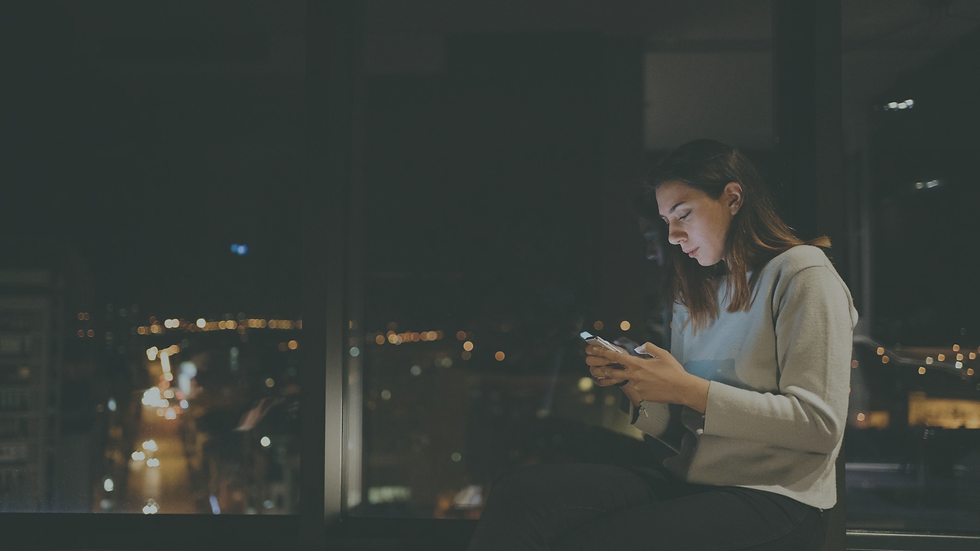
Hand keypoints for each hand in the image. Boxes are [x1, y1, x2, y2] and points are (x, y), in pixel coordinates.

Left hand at [585, 342, 709, 412]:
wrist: (683, 389)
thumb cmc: (674, 371)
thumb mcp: (663, 354)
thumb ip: (649, 348)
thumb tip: (639, 348)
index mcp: (639, 364)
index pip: (617, 357)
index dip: (604, 353)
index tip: (596, 349)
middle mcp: (635, 376)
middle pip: (614, 373)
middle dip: (606, 370)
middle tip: (601, 368)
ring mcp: (638, 387)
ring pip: (630, 381)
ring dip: (633, 378)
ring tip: (649, 378)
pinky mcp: (642, 396)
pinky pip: (639, 389)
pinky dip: (643, 386)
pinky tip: (656, 385)